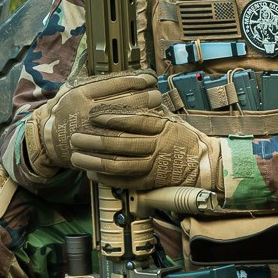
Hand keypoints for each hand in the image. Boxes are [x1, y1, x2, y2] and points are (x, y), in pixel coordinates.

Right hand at [23, 70, 160, 171]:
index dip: (137, 80)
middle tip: (156, 92)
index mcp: (80, 94)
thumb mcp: (68, 88)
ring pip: (129, 120)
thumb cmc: (62, 110)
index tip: (149, 78)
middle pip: (126, 101)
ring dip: (147, 112)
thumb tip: (91, 49)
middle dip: (147, 96)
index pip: (115, 84)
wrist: (46, 139)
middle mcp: (87, 111)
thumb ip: (83, 71)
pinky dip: (139, 129)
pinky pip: (125, 136)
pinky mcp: (98, 146)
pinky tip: (149, 123)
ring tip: (156, 106)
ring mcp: (94, 130)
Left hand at [69, 107, 212, 189]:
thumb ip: (150, 111)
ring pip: (118, 164)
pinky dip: (104, 177)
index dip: (111, 117)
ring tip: (77, 156)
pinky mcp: (149, 182)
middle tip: (76, 137)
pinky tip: (91, 172)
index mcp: (162, 128)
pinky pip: (123, 180)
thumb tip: (127, 95)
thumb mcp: (171, 119)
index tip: (92, 114)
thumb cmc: (184, 139)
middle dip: (94, 140)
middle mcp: (157, 147)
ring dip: (94, 160)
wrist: (202, 164)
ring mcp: (152, 166)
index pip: (134, 120)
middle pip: (120, 143)